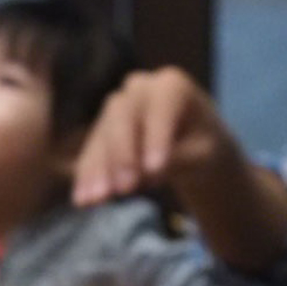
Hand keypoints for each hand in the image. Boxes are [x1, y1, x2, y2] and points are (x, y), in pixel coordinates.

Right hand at [70, 66, 286, 273]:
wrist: (192, 146)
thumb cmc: (203, 146)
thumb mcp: (202, 154)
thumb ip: (179, 158)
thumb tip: (148, 172)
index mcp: (172, 85)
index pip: (160, 108)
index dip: (155, 137)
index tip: (154, 170)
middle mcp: (139, 88)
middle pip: (123, 116)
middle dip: (122, 155)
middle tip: (125, 189)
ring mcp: (117, 107)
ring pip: (103, 135)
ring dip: (98, 169)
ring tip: (96, 200)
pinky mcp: (103, 129)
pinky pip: (92, 150)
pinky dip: (88, 176)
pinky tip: (83, 199)